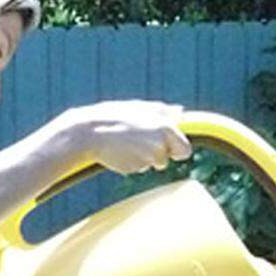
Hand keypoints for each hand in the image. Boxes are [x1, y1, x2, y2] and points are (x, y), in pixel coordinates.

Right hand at [67, 101, 191, 175]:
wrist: (89, 132)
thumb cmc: (115, 116)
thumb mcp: (141, 108)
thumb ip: (164, 112)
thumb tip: (182, 112)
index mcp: (166, 127)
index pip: (185, 150)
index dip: (177, 149)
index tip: (168, 146)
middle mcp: (160, 145)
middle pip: (166, 159)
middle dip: (158, 155)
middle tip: (141, 141)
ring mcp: (147, 159)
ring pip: (151, 164)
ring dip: (143, 157)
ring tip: (127, 142)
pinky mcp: (133, 168)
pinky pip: (137, 167)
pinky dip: (131, 161)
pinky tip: (120, 150)